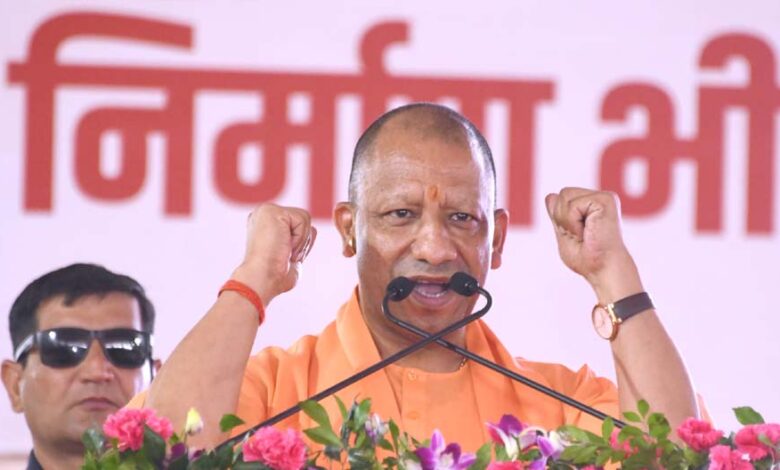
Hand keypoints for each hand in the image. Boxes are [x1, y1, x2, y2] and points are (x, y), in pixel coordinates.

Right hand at [231, 204, 316, 304]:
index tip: (284, 257)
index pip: (296, 225)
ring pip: (305, 218)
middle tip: (285, 255)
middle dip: (302, 242)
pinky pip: (303, 220)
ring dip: (301, 241)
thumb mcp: (292, 256)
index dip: (299, 244)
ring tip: (283, 251)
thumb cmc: (275, 276)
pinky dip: (299, 238)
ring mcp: (266, 211)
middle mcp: (264, 214)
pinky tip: (284, 246)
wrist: (262, 280)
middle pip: (303, 220)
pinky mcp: (271, 211)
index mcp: (266, 224)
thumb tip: (313, 229)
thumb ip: (300, 241)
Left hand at [544, 188, 642, 302]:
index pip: (559, 199)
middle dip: (562, 218)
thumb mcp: (564, 234)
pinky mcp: (606, 199)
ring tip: (584, 234)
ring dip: (567, 220)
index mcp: (590, 206)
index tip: (575, 236)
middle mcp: (598, 199)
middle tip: (580, 236)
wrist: (603, 269)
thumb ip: (558, 215)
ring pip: (565, 195)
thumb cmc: (587, 258)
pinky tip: (588, 231)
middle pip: (562, 194)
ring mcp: (603, 197)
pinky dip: (573, 221)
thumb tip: (551, 195)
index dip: (559, 219)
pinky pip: (572, 204)